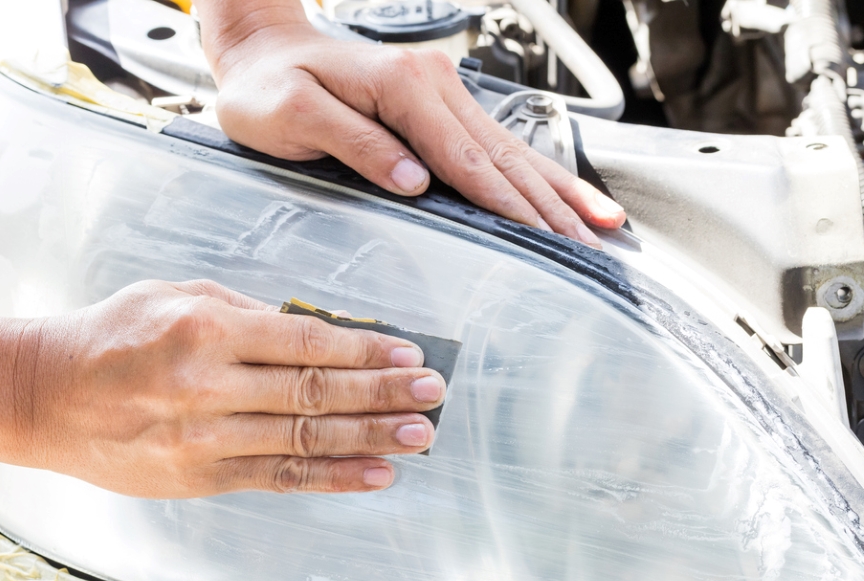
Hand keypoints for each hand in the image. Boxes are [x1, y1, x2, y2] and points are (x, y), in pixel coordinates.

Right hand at [20, 280, 443, 497]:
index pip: (304, 341)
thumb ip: (246, 312)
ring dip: (369, 438)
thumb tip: (319, 328)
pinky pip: (279, 478)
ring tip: (420, 435)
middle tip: (433, 393)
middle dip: (381, 392)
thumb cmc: (113, 335)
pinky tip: (376, 474)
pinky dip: (332, 478)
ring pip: (304, 440)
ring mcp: (203, 439)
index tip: (408, 352)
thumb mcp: (175, 296)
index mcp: (204, 331)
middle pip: (313, 392)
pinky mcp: (199, 478)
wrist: (44, 396)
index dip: (363, 348)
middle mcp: (207, 387)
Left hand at [198, 3, 625, 245]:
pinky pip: (497, 145)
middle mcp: (434, 84)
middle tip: (591, 248)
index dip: (508, 205)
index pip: (466, 160)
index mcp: (403, 87)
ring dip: (557, 191)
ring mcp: (443, 91)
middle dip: (551, 206)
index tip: (545, 239)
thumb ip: (355, 144)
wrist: (263, 50)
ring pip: (512, 150)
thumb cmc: (267, 87)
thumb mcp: (293, 115)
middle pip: (505, 157)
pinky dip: (537, 173)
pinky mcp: (441, 105)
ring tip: (600, 225)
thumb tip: (414, 181)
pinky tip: (566, 194)